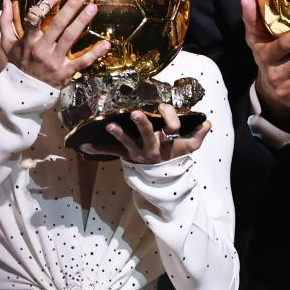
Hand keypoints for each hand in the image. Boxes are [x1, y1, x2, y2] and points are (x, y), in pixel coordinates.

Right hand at [0, 0, 109, 88]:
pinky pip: (83, 61)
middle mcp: (41, 49)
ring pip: (70, 38)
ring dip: (82, 22)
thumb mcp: (7, 44)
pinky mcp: (66, 72)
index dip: (45, 4)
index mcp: (28, 41)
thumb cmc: (18, 63)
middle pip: (58, 25)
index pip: (34, 18)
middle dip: (70, 8)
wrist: (24, 92)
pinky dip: (95, 53)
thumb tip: (5, 0)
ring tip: (93, 8)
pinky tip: (106, 43)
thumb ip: (5, 22)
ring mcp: (55, 61)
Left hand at [80, 104, 210, 163]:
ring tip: (110, 125)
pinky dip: (97, 149)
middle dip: (142, 123)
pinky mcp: (125, 155)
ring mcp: (136, 151)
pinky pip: (110, 151)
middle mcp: (151, 146)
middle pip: (148, 133)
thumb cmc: (175, 154)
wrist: (162, 176)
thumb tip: (207, 122)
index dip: (171, 118)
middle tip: (136, 113)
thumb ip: (199, 134)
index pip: (171, 125)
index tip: (167, 113)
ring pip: (127, 142)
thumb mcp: (190, 147)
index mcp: (167, 140)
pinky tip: (82, 146)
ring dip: (118, 134)